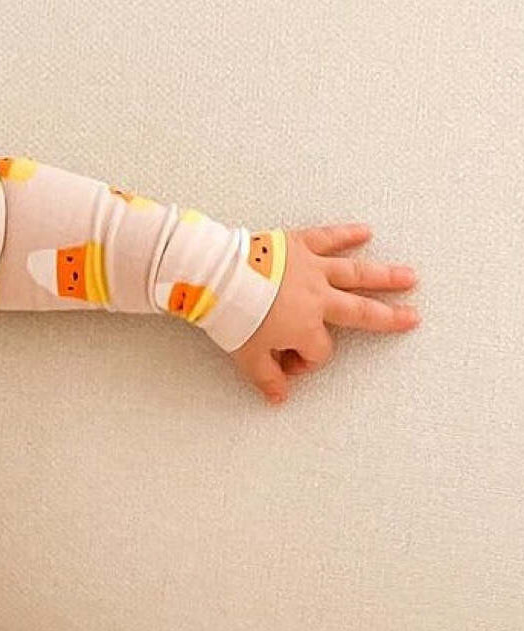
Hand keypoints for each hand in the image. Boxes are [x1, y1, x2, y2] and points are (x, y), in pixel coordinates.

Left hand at [230, 222, 419, 405]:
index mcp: (306, 327)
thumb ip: (267, 378)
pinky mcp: (298, 245)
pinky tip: (366, 232)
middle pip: (360, 310)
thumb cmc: (233, 317)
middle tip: (413, 318)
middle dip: (388, 317)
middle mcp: (318, 297)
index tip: (282, 362)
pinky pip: (328, 238)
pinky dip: (346, 235)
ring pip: (355, 272)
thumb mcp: (247, 357)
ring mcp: (311, 268)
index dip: (303, 362)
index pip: (318, 351)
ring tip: (410, 276)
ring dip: (384, 276)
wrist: (217, 277)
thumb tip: (279, 398)